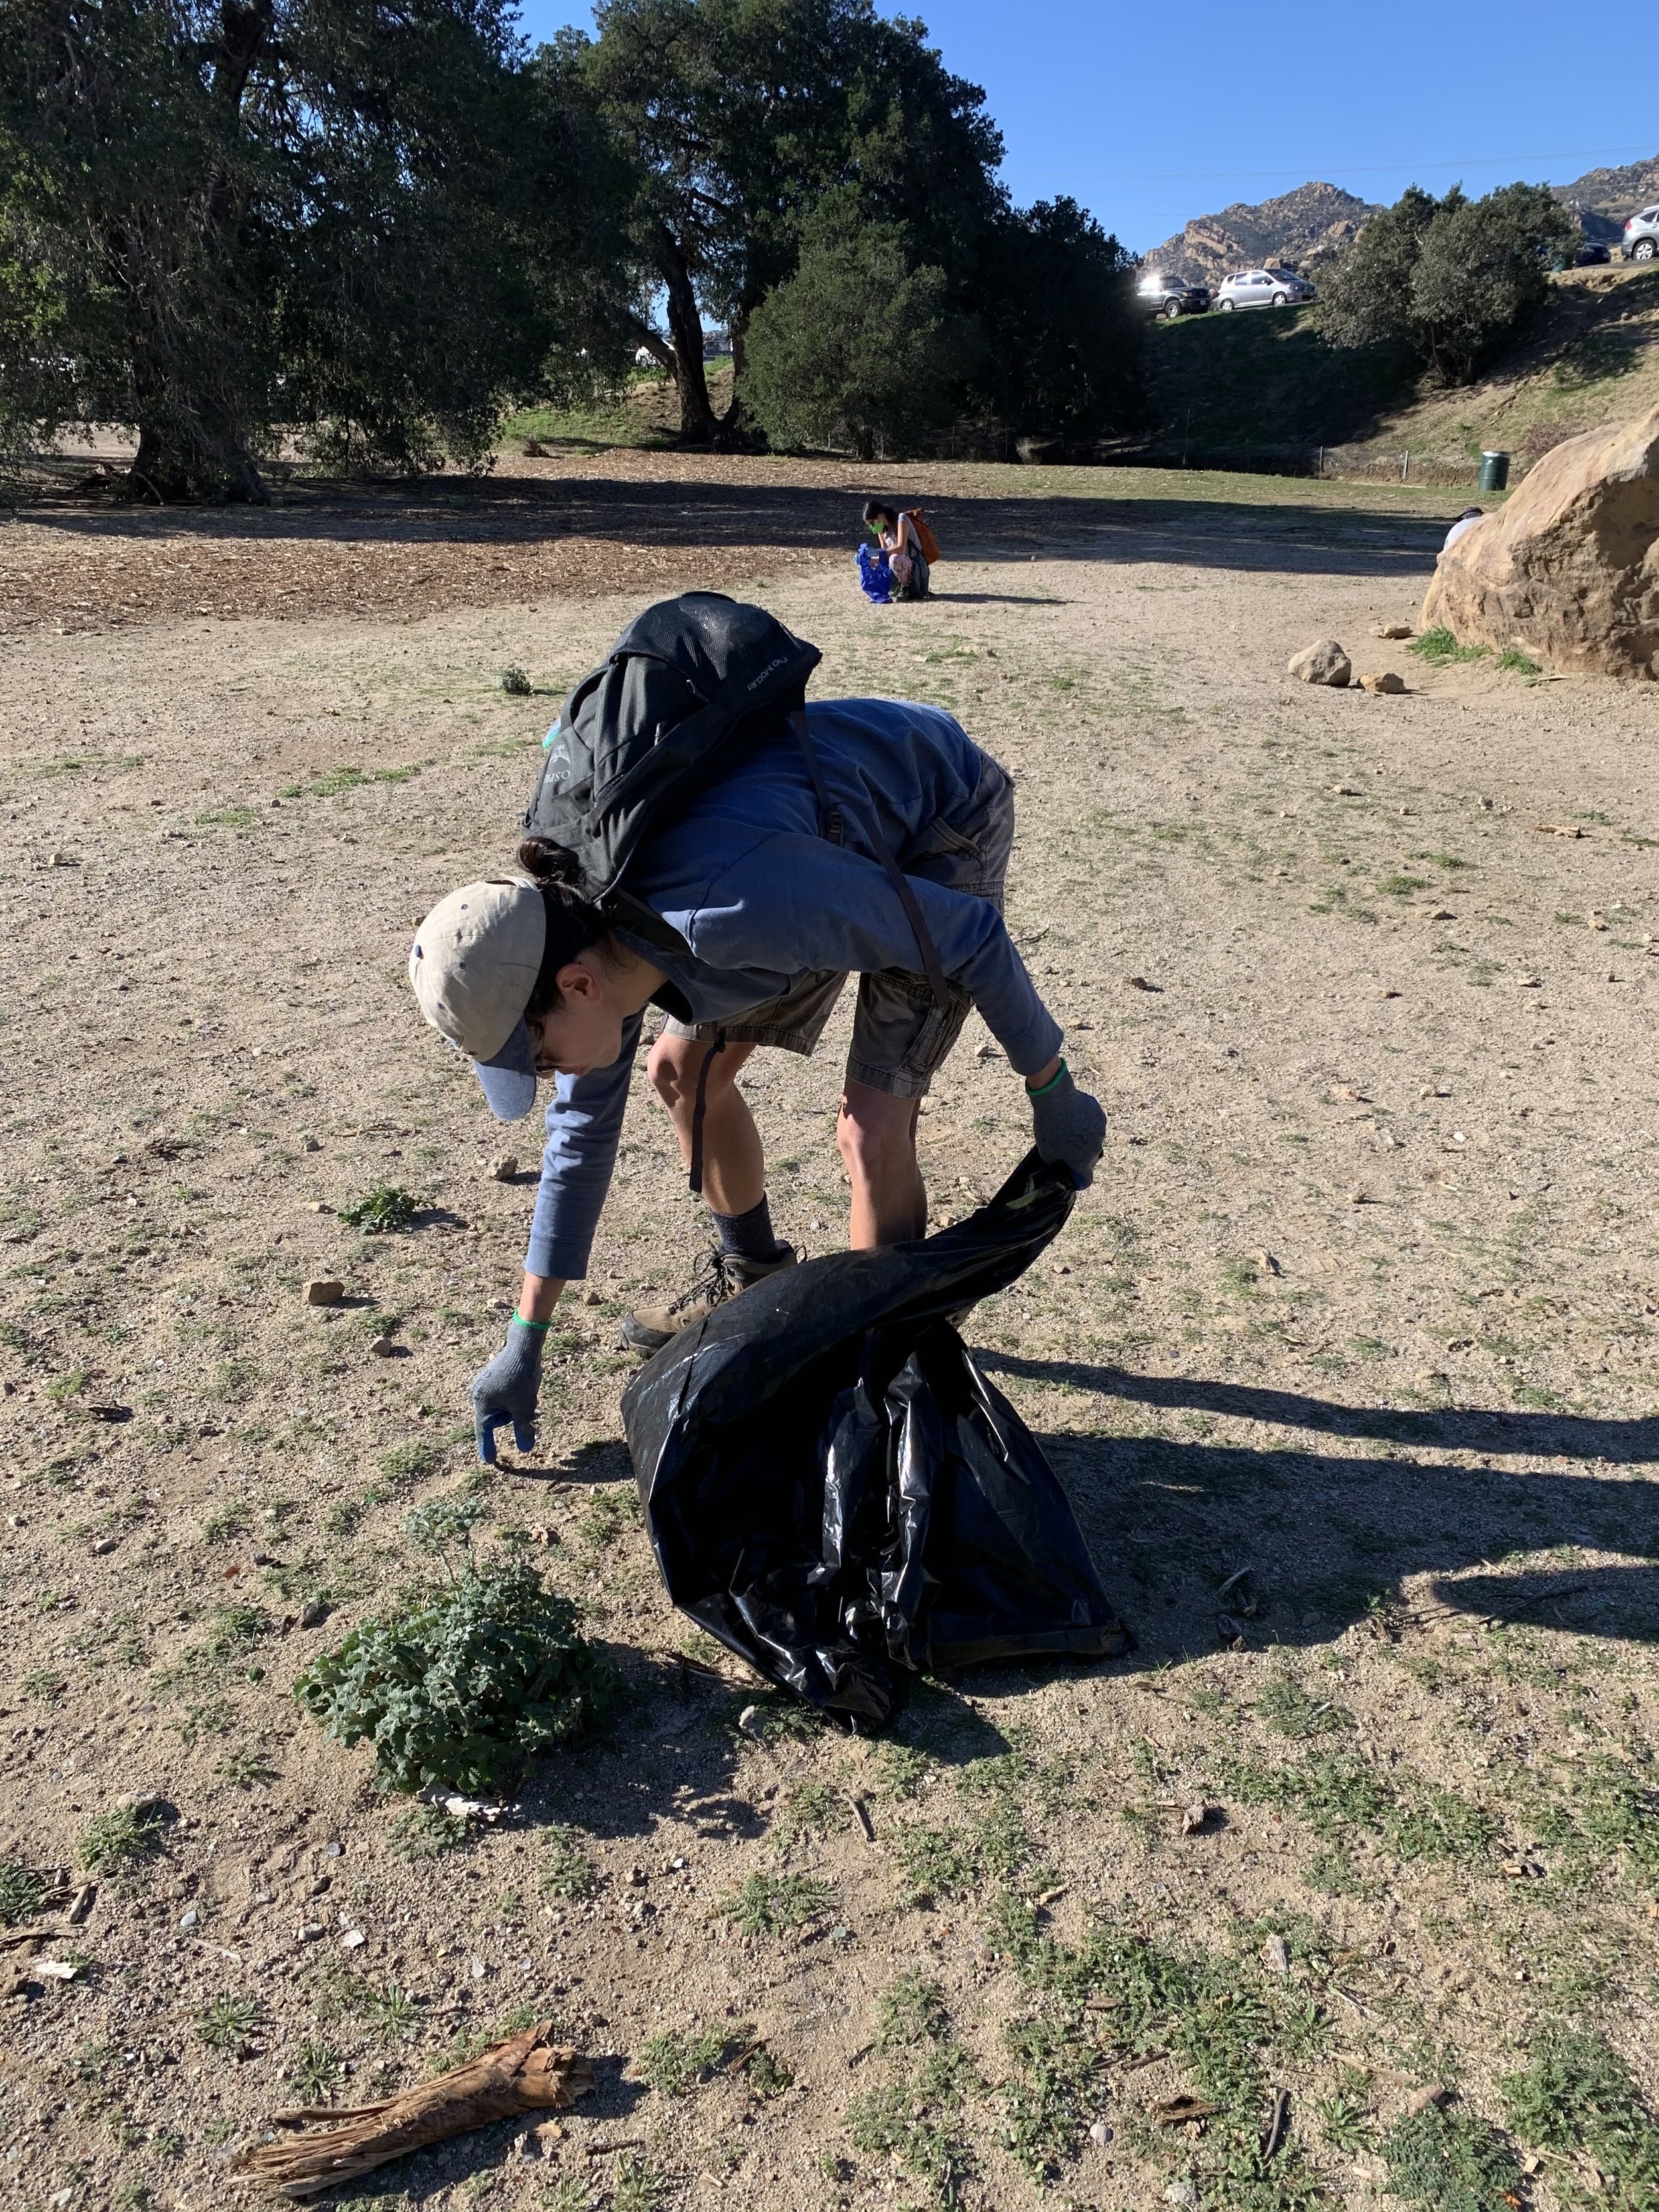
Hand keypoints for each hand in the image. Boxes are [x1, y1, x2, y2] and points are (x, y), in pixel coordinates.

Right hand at [470, 1318, 543, 1463]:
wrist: (523, 1344)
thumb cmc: (521, 1375)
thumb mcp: (525, 1406)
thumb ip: (523, 1428)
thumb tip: (525, 1449)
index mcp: (482, 1403)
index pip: (484, 1431)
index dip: (488, 1446)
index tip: (490, 1461)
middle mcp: (477, 1394)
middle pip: (497, 1418)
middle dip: (512, 1415)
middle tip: (525, 1401)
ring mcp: (483, 1384)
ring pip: (502, 1407)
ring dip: (515, 1405)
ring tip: (524, 1390)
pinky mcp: (491, 1376)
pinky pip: (503, 1395)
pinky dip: (513, 1396)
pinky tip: (521, 1382)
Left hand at [1028, 1065, 1106, 1187]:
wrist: (1056, 1097)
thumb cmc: (1049, 1127)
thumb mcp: (1046, 1151)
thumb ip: (1056, 1163)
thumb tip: (1060, 1163)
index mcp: (1083, 1161)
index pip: (1086, 1180)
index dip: (1078, 1180)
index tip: (1072, 1176)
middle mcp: (1096, 1148)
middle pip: (1090, 1159)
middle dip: (1080, 1157)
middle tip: (1066, 1149)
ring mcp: (1100, 1131)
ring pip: (1093, 1140)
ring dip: (1084, 1139)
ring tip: (1068, 1128)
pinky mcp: (1100, 1115)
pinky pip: (1094, 1124)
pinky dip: (1087, 1124)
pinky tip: (1074, 1116)